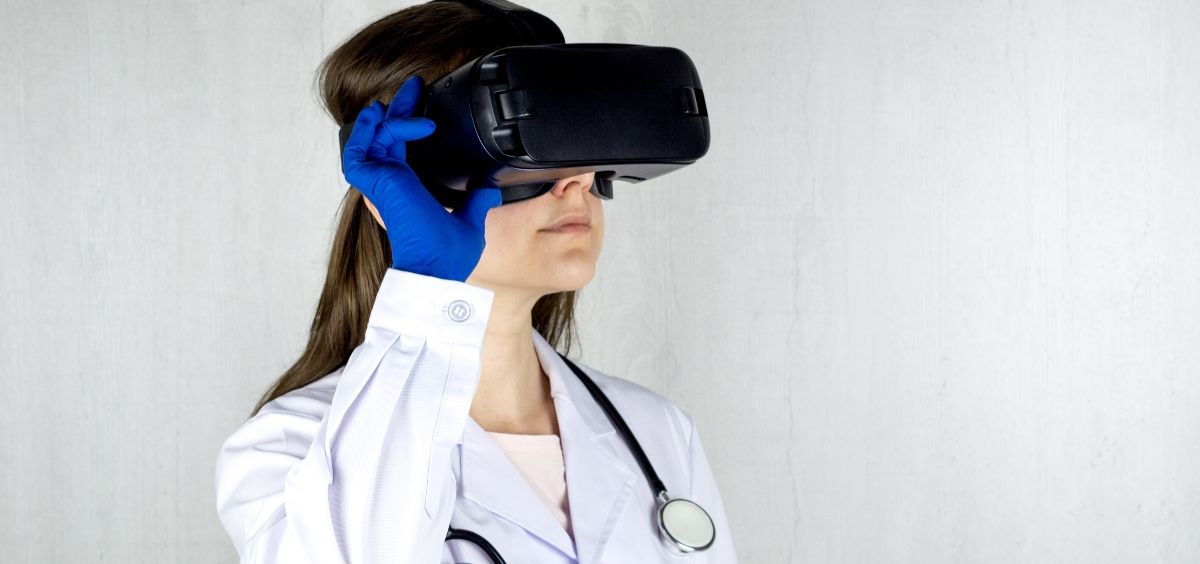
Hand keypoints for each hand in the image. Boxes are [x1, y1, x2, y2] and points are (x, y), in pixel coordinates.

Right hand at [341, 75, 502, 281]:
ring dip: (389, 113)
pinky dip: (373, 130)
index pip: (400, 148)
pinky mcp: (373, 183)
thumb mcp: (470, 218)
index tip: (423, 106)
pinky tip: (389, 118)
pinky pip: (362, 148)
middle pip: (385, 135)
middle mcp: (390, 183)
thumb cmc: (447, 255)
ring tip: (408, 95)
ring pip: (373, 136)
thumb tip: (489, 186)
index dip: (407, 124)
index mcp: (407, 189)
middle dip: (399, 107)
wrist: (438, 267)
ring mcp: (379, 182)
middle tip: (414, 85)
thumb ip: (476, 199)